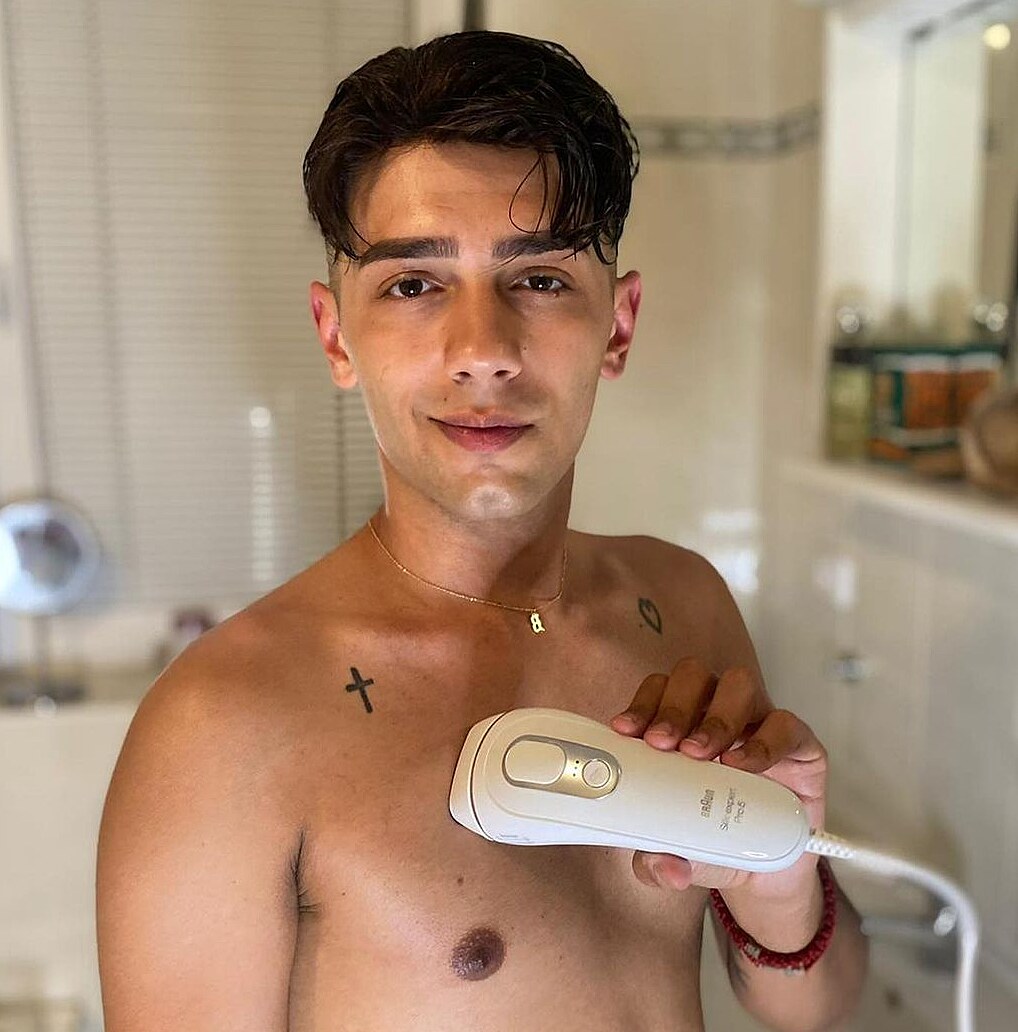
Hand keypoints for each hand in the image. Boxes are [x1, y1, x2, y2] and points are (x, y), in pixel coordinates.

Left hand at [608, 656, 827, 903]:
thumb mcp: (676, 857)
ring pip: (738, 685)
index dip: (641, 703)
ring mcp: (760, 724)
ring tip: (698, 755)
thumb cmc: (713, 844)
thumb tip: (663, 867)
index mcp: (681, 725)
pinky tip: (740, 766)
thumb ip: (657, 863)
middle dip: (672, 705)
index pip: (658, 690)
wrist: (767, 875)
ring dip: (714, 717)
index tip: (626, 731)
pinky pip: (785, 725)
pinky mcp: (800, 745)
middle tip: (661, 744)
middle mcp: (718, 715)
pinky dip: (762, 742)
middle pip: (694, 676)